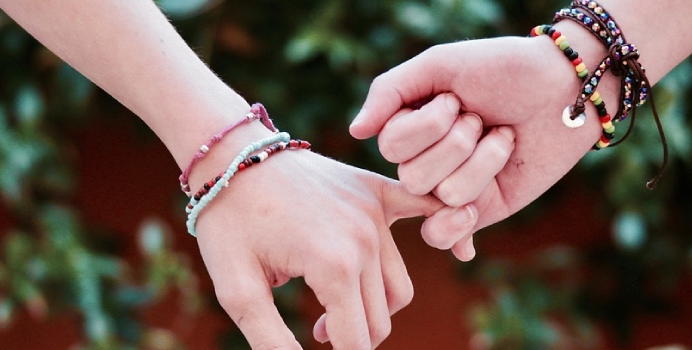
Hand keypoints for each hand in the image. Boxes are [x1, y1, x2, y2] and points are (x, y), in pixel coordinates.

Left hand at [193, 149, 442, 348]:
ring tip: (332, 305)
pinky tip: (463, 251)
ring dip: (374, 307)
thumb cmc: (228, 223)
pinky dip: (447, 228)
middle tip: (314, 330)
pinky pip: (426, 212)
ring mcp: (376, 212)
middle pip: (381, 317)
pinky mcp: (377, 190)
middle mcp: (366, 239)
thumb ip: (271, 340)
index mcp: (334, 265)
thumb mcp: (238, 290)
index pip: (357, 340)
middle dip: (351, 336)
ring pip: (398, 286)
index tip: (314, 342)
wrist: (232, 156)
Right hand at [350, 32, 611, 260]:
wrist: (565, 90)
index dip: (430, 123)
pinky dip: (455, 231)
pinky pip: (445, 236)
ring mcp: (449, 187)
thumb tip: (355, 132)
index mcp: (409, 124)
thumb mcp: (441, 64)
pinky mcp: (479, 210)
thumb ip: (389, 91)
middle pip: (414, 176)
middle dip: (459, 143)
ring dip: (484, 162)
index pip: (392, 145)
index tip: (458, 98)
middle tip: (483, 119)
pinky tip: (471, 216)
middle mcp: (424, 158)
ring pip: (444, 197)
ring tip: (503, 139)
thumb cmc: (503, 69)